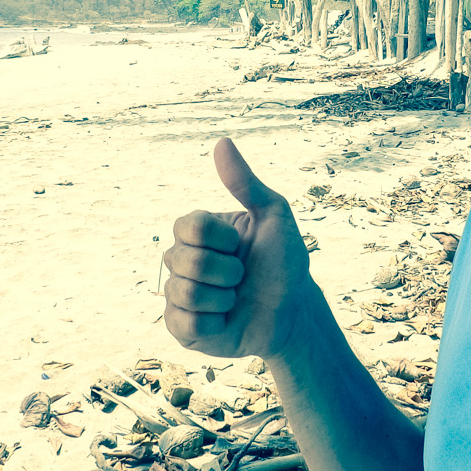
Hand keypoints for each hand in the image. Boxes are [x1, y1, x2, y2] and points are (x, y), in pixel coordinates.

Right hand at [161, 137, 313, 360]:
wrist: (292, 313)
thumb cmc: (283, 262)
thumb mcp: (273, 216)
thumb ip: (245, 182)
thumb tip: (222, 142)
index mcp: (197, 232)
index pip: (190, 225)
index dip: (222, 238)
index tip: (241, 244)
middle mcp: (181, 259)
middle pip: (183, 259)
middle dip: (227, 271)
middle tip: (242, 276)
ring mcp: (178, 294)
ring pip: (183, 292)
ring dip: (223, 298)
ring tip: (235, 299)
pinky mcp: (180, 329)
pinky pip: (183, 323)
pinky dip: (213, 323)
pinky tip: (224, 320)